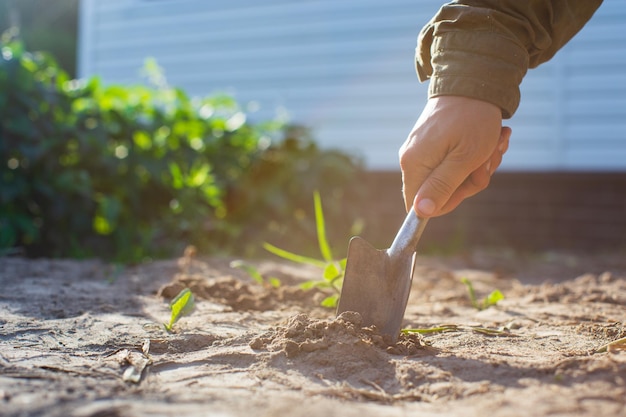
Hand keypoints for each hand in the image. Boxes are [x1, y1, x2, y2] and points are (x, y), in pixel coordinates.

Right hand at [399, 96, 510, 216]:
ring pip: (451, 177)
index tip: (470, 180)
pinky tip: (490, 139)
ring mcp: (422, 150)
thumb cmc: (472, 120)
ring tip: (495, 142)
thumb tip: (420, 212)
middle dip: (471, 180)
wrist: (473, 79)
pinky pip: (453, 162)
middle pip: (440, 192)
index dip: (450, 201)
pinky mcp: (432, 142)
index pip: (422, 206)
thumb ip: (442, 187)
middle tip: (489, 157)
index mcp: (414, 165)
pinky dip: (475, 154)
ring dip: (480, 165)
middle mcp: (411, 159)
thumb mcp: (464, 160)